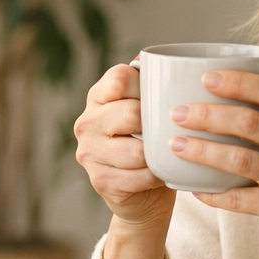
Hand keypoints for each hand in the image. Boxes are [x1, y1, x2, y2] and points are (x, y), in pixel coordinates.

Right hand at [74, 63, 175, 229]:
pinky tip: (162, 174)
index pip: (120, 78)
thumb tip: (165, 62)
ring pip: (136, 150)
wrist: (145, 196)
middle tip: (170, 132)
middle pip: (131, 113)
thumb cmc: (152, 144)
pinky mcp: (100, 181)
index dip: (145, 86)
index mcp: (98, 97)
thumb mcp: (148, 111)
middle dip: (157, 124)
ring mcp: (89, 153)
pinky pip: (139, 176)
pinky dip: (157, 176)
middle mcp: (87, 122)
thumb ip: (152, 87)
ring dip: (159, 154)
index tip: (161, 99)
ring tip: (169, 154)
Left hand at [169, 47, 258, 258]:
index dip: (238, 82)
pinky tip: (193, 188)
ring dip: (203, 151)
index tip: (207, 78)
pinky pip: (242, 200)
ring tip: (175, 144)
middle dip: (208, 115)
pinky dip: (215, 195)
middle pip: (250, 122)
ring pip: (241, 160)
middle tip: (177, 111)